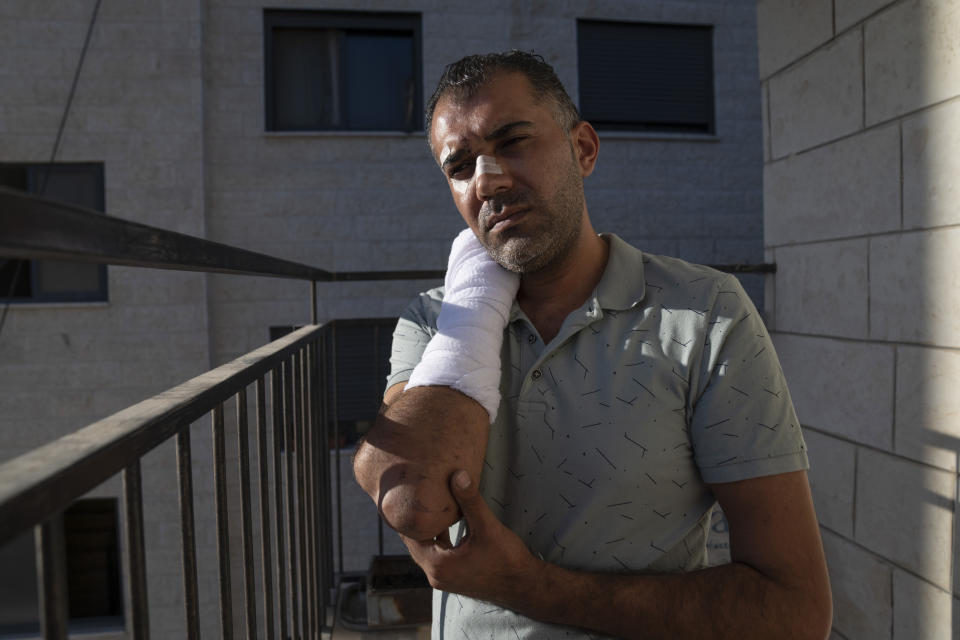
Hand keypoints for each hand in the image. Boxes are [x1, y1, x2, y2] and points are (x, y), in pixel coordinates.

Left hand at [401, 470, 541, 607]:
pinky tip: (444, 525)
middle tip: (414, 496)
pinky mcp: (452, 578)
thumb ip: (470, 501)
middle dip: (415, 522)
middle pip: (414, 544)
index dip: (408, 515)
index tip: (408, 493)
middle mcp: (435, 576)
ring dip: (426, 531)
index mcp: (438, 565)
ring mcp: (443, 580)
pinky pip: (435, 556)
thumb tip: (457, 474)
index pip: (410, 536)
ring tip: (427, 507)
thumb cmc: (507, 559)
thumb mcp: (487, 527)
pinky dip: (436, 540)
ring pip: (424, 550)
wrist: (524, 586)